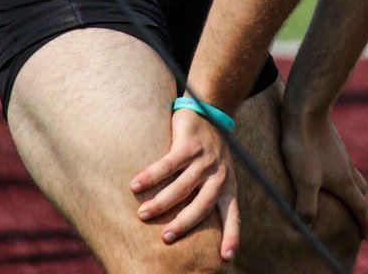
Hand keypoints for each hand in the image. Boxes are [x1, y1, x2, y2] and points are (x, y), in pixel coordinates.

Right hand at [130, 107, 239, 261]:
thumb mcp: (218, 175)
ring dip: (161, 202)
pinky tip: (136, 184)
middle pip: (203, 204)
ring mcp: (205, 158)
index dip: (230, 236)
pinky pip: (168, 163)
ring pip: (182, 186)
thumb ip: (209, 198)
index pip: (232, 215)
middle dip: (184, 223)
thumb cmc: (209, 153)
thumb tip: (188, 229)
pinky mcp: (190, 143)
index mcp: (228, 186)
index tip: (226, 257)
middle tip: (166, 238)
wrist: (210, 111)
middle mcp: (219, 173)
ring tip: (143, 214)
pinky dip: (151, 175)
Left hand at [280, 107, 367, 239]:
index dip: (364, 224)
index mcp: (344, 181)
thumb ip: (307, 207)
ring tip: (341, 197)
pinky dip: (340, 175)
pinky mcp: (331, 143)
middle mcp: (347, 168)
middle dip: (361, 207)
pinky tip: (326, 172)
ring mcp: (340, 154)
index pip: (360, 207)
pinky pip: (341, 163)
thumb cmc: (305, 146)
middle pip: (360, 191)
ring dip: (351, 189)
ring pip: (352, 175)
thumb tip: (307, 226)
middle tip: (356, 218)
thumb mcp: (304, 181)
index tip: (365, 236)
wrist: (307, 110)